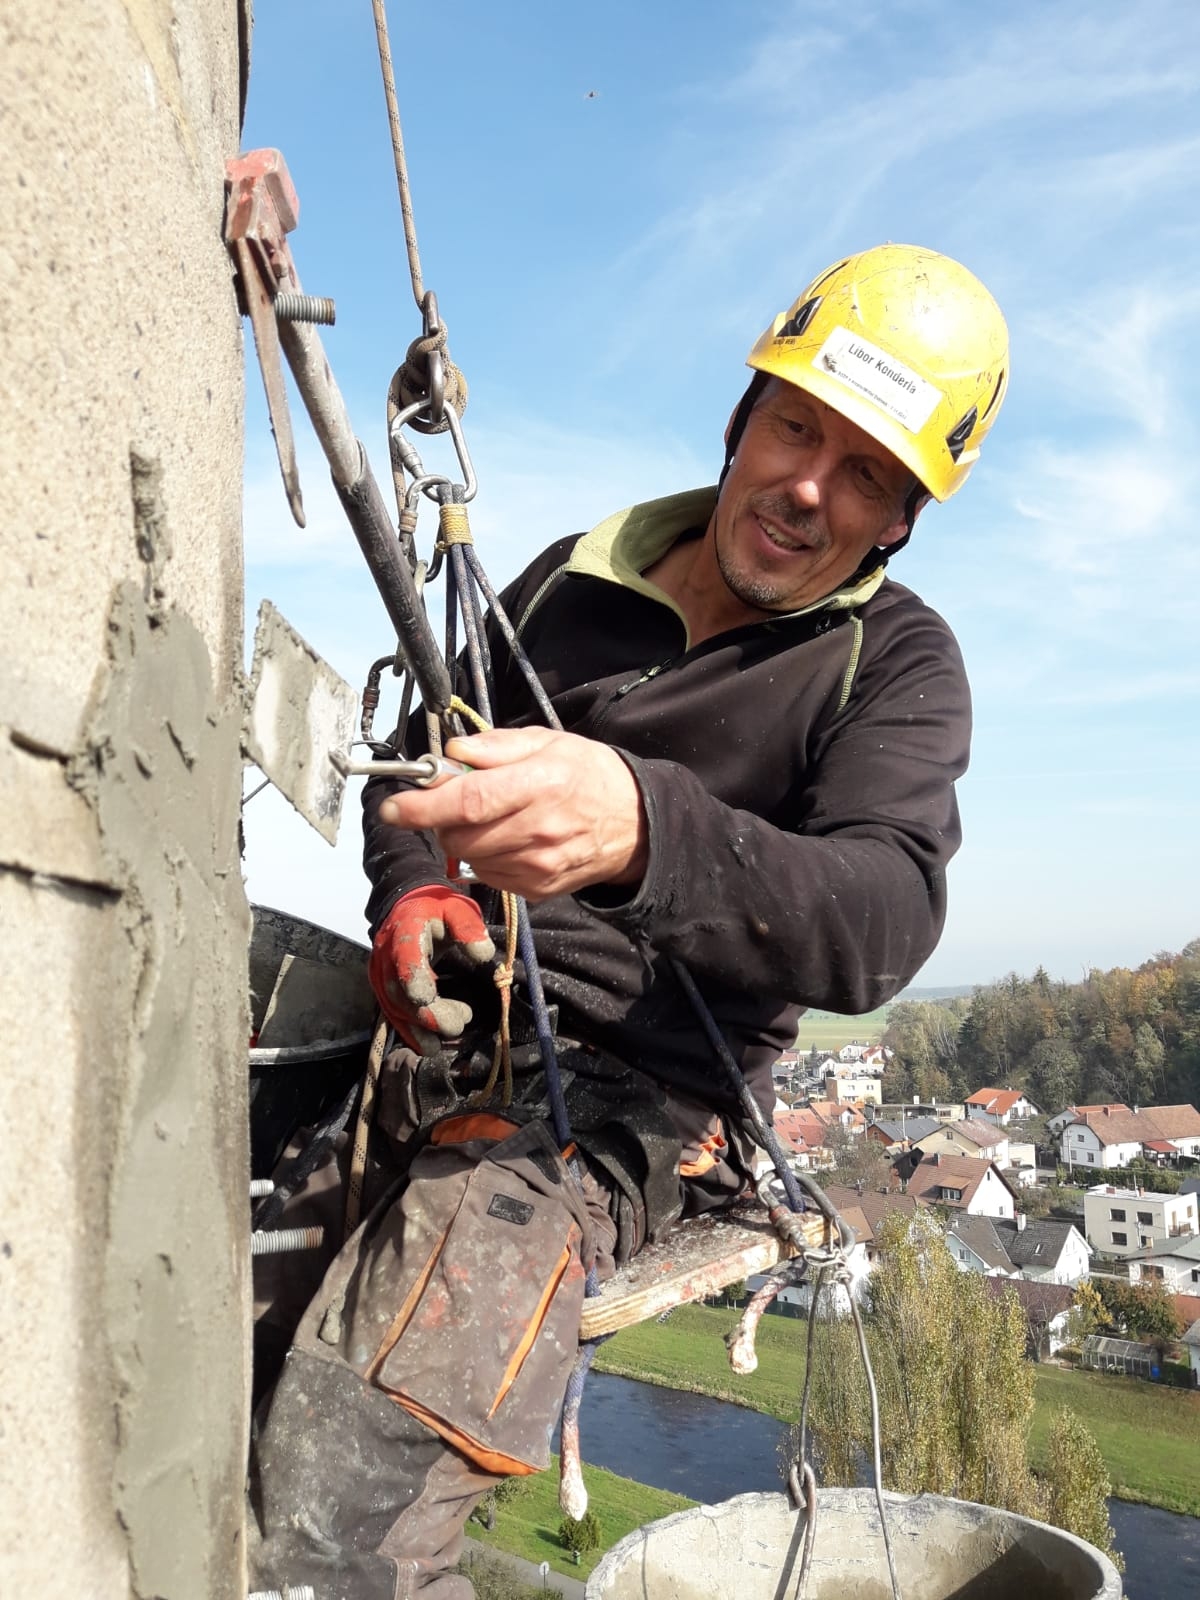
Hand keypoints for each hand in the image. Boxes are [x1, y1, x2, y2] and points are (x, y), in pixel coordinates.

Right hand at [368, 885, 495, 1054]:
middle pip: (398, 989)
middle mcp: (386, 953)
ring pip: (393, 1006)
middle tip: (456, 1025)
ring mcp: (382, 972)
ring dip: (418, 1027)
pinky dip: (409, 1031)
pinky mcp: (384, 986)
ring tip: (443, 1041)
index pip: (405, 954)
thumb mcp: (457, 908)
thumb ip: (469, 928)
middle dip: (424, 1012)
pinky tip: (428, 1046)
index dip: (413, 976)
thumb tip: (484, 955)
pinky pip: (392, 1012)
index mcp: (406, 928)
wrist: (407, 904)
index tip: (426, 997)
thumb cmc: (437, 908)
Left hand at [377, 727, 648, 901]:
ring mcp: (539, 865)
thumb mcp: (550, 742)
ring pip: (470, 858)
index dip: (421, 807)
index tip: (392, 807)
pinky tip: (505, 839)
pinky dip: (484, 858)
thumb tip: (452, 753)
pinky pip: (489, 876)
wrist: (636, 824)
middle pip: (460, 834)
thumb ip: (496, 746)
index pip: (466, 801)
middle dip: (439, 820)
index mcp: (539, 784)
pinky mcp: (539, 889)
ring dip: (463, 838)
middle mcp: (538, 829)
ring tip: (487, 819)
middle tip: (452, 801)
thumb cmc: (590, 775)